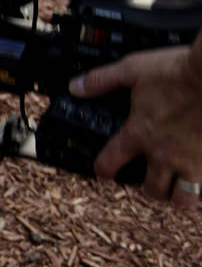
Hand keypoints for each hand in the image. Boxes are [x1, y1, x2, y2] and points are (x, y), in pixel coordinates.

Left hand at [69, 39, 201, 207]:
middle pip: (152, 189)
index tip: (104, 174)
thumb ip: (102, 80)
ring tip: (177, 189)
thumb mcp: (132, 69)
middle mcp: (163, 153)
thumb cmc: (178, 72)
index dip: (103, 171)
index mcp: (139, 134)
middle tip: (149, 183)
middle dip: (149, 190)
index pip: (110, 162)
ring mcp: (192, 160)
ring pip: (183, 196)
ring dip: (178, 196)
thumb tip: (76, 87)